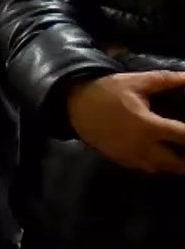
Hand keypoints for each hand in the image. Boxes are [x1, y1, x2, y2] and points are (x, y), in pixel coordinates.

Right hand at [66, 72, 184, 173]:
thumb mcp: (136, 82)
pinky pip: (143, 168)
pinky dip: (154, 165)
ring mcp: (130, 155)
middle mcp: (142, 146)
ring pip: (160, 168)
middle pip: (175, 163)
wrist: (74, 103)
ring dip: (171, 164)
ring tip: (177, 155)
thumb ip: (165, 80)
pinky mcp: (119, 158)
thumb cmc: (107, 91)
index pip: (182, 136)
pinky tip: (156, 156)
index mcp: (149, 125)